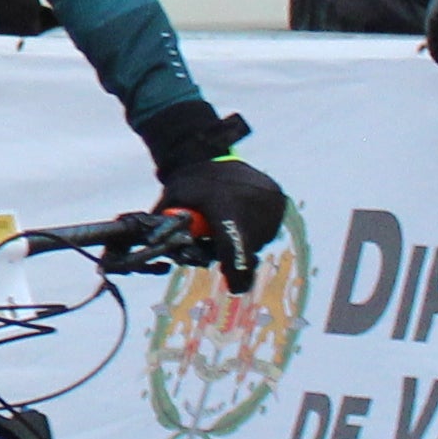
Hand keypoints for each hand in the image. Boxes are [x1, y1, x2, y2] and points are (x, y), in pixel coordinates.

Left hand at [134, 107, 287, 288]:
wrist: (213, 151)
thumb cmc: (189, 181)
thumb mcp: (172, 201)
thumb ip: (167, 227)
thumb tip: (156, 251)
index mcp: (226, 206)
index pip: (235, 248)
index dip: (235, 271)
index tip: (235, 287)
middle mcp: (255, 204)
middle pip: (247, 247)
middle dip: (231, 251)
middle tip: (216, 240)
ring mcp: (271, 202)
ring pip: (259, 239)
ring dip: (243, 239)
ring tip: (227, 219)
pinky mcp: (280, 200)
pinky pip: (267, 228)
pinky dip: (254, 228)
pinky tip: (239, 212)